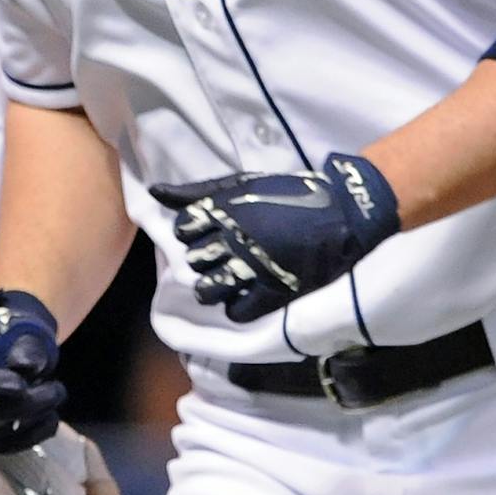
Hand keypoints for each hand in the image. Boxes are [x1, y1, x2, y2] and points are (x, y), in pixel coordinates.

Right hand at [0, 290, 64, 453]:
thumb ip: (25, 345)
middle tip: (58, 389)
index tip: (21, 384)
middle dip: (26, 403)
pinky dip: (33, 435)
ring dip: (33, 418)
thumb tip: (28, 366)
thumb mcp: (18, 332)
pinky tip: (51, 417)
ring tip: (56, 396)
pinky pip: (7, 447)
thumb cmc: (6, 342)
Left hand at [148, 153, 400, 322]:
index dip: (191, 230)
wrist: (342, 213)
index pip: (184, 227)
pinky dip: (236, 306)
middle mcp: (233, 238)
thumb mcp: (241, 183)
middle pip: (194, 259)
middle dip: (203, 258)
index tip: (205, 231)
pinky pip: (237, 311)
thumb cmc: (289, 194)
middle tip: (221, 255)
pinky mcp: (273, 290)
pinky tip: (244, 296)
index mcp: (225, 208)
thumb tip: (154, 190)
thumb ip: (196, 190)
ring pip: (208, 289)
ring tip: (226, 280)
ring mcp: (252, 267)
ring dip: (213, 286)